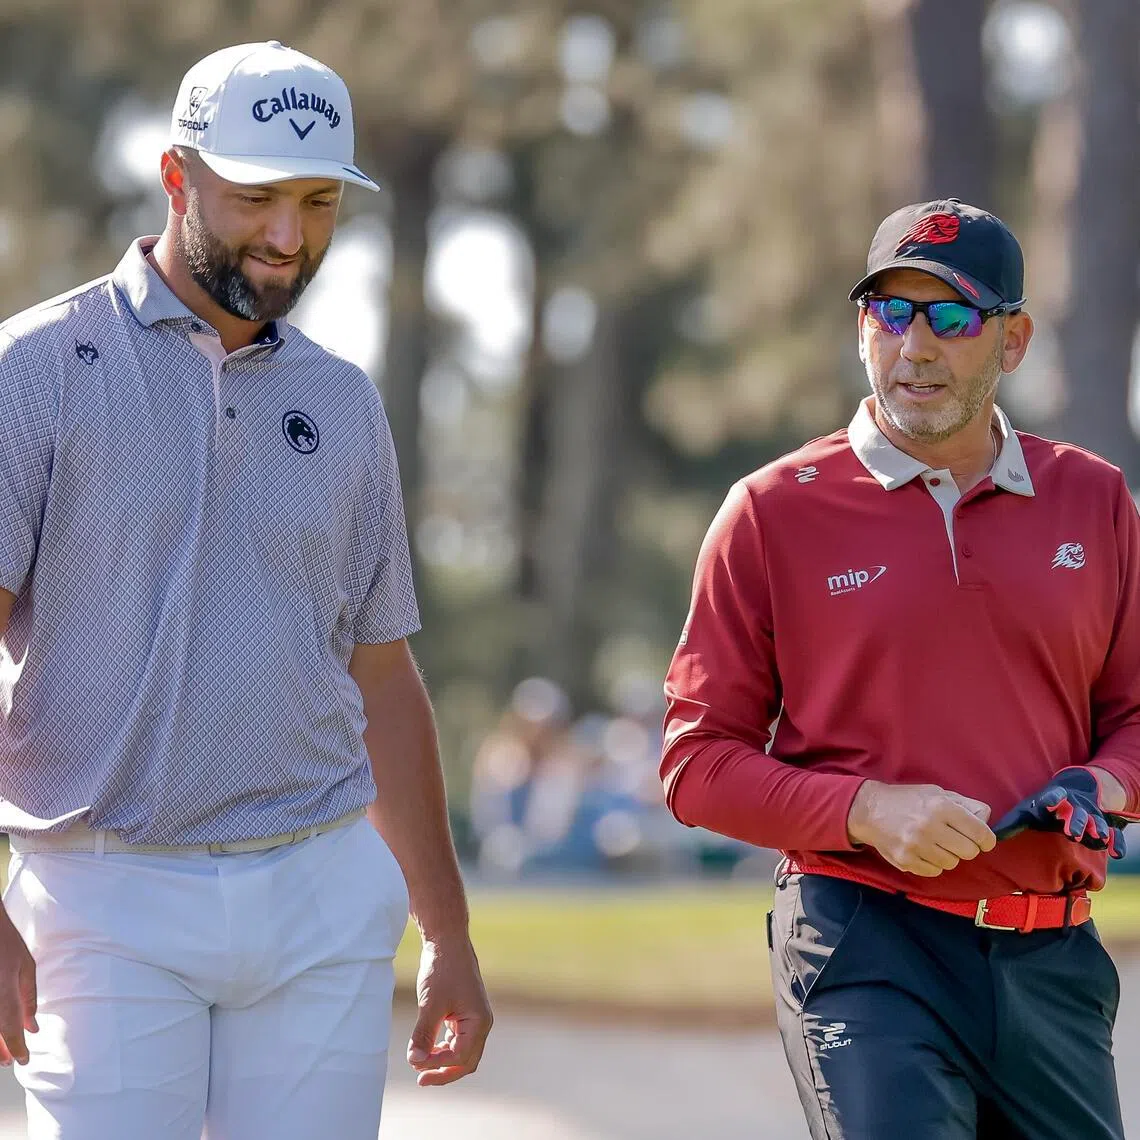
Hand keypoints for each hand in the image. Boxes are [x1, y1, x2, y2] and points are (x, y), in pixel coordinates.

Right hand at [0, 910, 36, 1065]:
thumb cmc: (6, 943)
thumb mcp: (25, 967)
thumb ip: (28, 998)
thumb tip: (31, 1026)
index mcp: (3, 995)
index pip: (9, 1031)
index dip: (16, 1049)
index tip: (23, 1060)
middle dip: (0, 1050)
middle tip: (9, 1061)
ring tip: (2, 1053)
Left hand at [407, 936, 491, 1086]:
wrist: (447, 941)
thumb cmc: (442, 970)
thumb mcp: (430, 1004)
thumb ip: (423, 1035)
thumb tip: (416, 1062)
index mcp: (479, 1022)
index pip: (460, 1057)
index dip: (437, 1064)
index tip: (415, 1062)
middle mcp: (482, 1023)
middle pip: (466, 1061)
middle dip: (444, 1073)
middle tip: (420, 1080)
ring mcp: (475, 1019)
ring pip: (464, 1054)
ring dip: (444, 1063)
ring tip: (422, 1067)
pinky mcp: (466, 1013)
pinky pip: (459, 1041)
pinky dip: (445, 1049)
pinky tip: (430, 1050)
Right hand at [847, 781, 996, 876]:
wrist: (870, 810)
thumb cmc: (908, 800)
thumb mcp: (937, 793)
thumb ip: (965, 804)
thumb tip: (986, 819)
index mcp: (941, 807)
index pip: (980, 832)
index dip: (986, 839)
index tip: (983, 841)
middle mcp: (929, 826)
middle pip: (969, 852)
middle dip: (966, 847)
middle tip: (955, 840)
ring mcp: (916, 845)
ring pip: (952, 863)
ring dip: (948, 856)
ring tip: (935, 843)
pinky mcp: (906, 860)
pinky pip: (935, 871)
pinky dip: (933, 864)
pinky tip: (923, 851)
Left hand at [993, 766, 1129, 858]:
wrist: (1076, 791)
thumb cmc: (1044, 808)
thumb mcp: (1027, 812)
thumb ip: (1011, 825)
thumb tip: (991, 838)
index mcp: (1053, 800)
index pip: (1051, 797)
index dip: (1050, 798)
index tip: (1047, 802)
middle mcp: (1074, 807)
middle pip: (1077, 812)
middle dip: (1075, 821)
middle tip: (1072, 833)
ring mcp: (1091, 815)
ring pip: (1096, 821)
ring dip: (1096, 830)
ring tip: (1096, 839)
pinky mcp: (1104, 826)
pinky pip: (1114, 834)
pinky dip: (1116, 843)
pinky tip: (1115, 854)